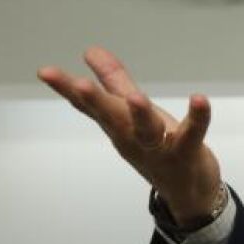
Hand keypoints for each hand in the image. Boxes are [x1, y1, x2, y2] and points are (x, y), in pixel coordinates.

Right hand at [37, 46, 222, 223]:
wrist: (189, 193)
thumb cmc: (157, 147)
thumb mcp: (131, 113)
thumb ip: (113, 81)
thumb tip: (90, 50)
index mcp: (117, 126)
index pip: (88, 106)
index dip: (66, 89)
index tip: (45, 71)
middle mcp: (133, 138)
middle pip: (112, 118)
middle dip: (95, 101)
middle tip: (79, 84)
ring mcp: (159, 148)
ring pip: (147, 130)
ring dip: (140, 113)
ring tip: (134, 97)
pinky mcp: (188, 153)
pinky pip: (192, 135)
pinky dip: (198, 118)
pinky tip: (199, 99)